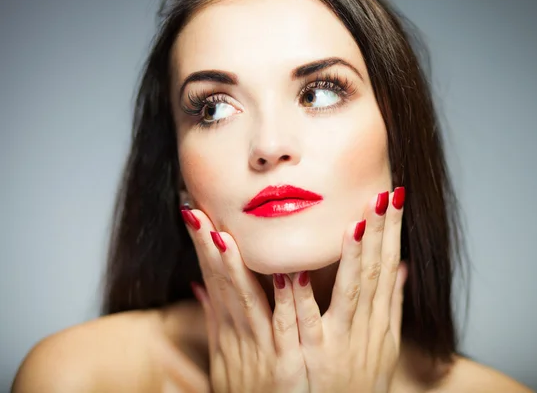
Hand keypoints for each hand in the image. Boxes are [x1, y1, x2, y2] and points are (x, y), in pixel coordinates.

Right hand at [182, 208, 308, 392]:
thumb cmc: (247, 389)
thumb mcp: (224, 355)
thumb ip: (215, 318)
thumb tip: (199, 287)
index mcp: (228, 329)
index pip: (213, 279)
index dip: (203, 248)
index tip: (193, 214)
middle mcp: (239, 335)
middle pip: (221, 284)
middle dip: (208, 248)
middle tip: (197, 213)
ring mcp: (261, 348)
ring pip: (246, 301)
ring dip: (235, 269)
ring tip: (224, 236)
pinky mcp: (286, 364)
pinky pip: (286, 328)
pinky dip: (287, 302)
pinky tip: (290, 275)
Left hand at [291, 187, 406, 392]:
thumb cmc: (363, 382)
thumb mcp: (384, 343)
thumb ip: (391, 304)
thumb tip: (404, 268)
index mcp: (379, 318)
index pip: (389, 264)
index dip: (393, 230)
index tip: (394, 196)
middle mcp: (366, 327)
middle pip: (376, 272)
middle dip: (381, 232)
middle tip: (382, 195)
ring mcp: (340, 342)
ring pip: (350, 293)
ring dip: (353, 257)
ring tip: (354, 223)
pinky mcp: (315, 358)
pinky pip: (306, 324)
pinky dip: (302, 298)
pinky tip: (295, 271)